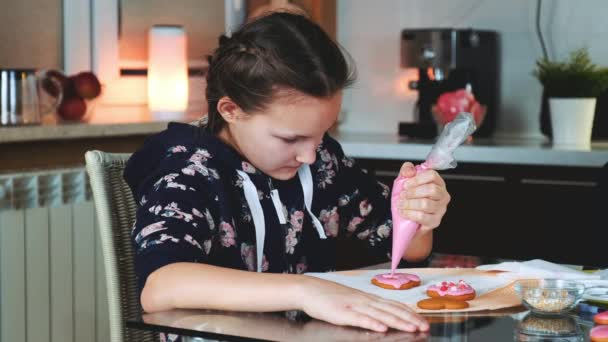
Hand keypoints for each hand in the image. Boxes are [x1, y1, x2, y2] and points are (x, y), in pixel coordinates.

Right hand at [297, 276, 428, 332]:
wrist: (309, 289)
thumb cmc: (330, 296)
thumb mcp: (353, 300)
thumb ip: (368, 307)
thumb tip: (385, 314)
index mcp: (368, 298)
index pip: (394, 305)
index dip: (410, 313)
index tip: (424, 320)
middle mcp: (365, 301)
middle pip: (391, 310)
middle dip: (410, 319)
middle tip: (425, 326)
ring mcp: (354, 306)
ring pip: (380, 314)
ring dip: (397, 321)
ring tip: (411, 328)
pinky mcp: (342, 313)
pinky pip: (360, 319)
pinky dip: (372, 323)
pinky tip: (382, 328)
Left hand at [398, 162, 449, 232]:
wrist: (411, 220)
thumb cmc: (411, 198)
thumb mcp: (407, 181)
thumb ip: (407, 170)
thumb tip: (409, 172)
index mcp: (437, 183)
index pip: (432, 175)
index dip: (417, 179)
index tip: (406, 184)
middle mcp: (442, 195)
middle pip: (432, 190)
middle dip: (413, 192)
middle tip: (402, 195)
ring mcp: (440, 209)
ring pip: (426, 204)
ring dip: (409, 203)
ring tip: (401, 204)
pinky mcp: (435, 221)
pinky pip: (422, 216)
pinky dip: (410, 213)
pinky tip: (403, 212)